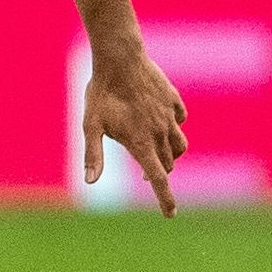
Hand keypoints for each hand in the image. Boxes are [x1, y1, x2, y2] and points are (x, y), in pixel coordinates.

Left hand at [83, 37, 188, 217]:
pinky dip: (176, 126)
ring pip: (180, 144)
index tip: (170, 215)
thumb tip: (90, 182)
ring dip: (172, 154)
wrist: (119, 57)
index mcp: (141, 142)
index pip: (158, 179)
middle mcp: (159, 132)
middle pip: (169, 164)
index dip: (165, 199)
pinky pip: (181, 119)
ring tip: (157, 152)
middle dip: (160, 174)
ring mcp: (168, 115)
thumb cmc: (101, 92)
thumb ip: (93, 154)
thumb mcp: (91, 125)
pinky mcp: (172, 99)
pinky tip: (163, 122)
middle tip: (145, 174)